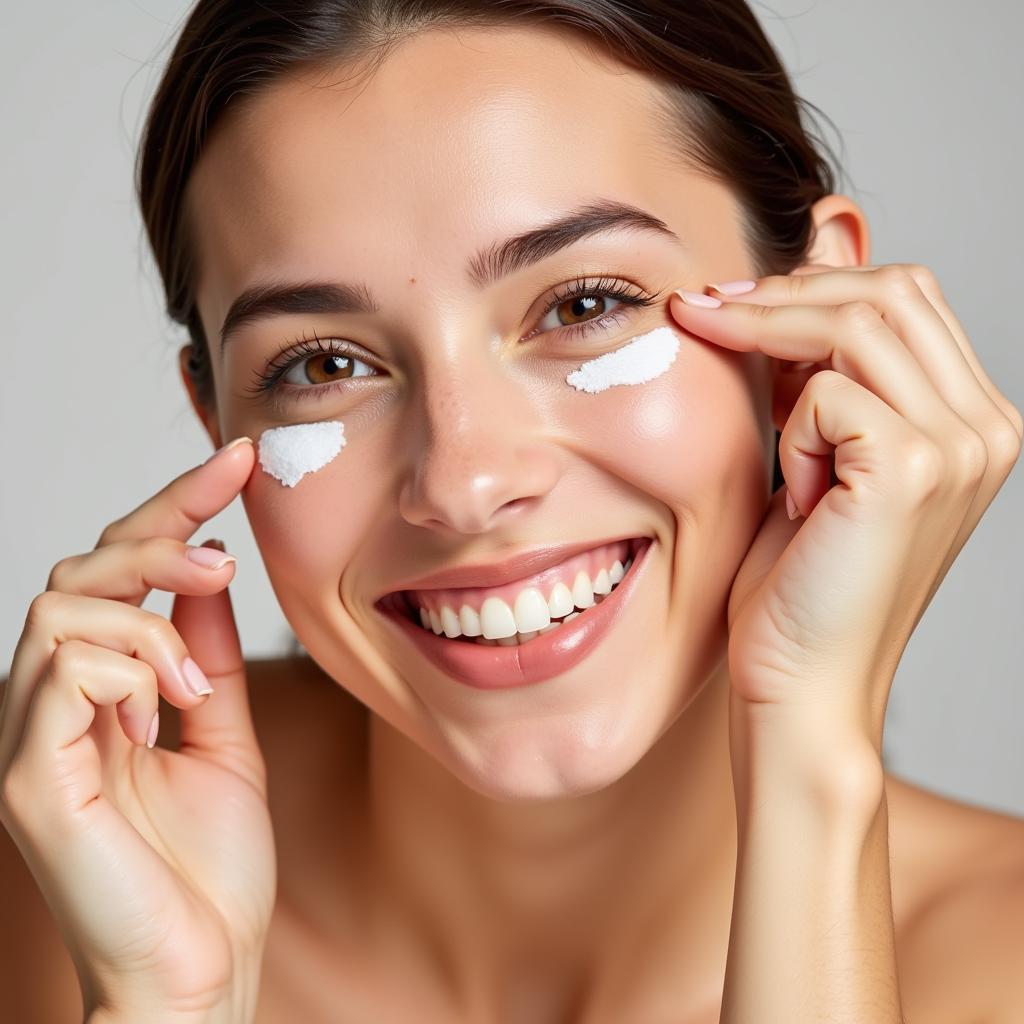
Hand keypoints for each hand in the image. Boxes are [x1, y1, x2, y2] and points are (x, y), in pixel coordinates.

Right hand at [0, 437, 273, 1019]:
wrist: (204, 966)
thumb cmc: (210, 863)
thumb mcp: (223, 733)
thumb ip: (205, 655)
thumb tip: (208, 576)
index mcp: (105, 689)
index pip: (126, 570)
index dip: (178, 504)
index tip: (242, 458)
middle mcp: (58, 702)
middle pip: (84, 567)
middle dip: (159, 541)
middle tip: (224, 562)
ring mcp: (34, 738)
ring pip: (62, 605)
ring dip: (146, 616)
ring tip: (194, 678)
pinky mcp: (27, 777)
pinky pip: (57, 670)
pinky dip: (126, 666)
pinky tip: (167, 706)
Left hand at [670, 264, 1021, 748]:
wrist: (799, 683)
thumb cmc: (798, 583)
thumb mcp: (817, 461)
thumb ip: (823, 384)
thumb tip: (782, 303)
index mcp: (972, 422)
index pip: (906, 297)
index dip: (813, 286)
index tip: (729, 305)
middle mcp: (986, 428)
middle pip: (891, 289)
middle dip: (783, 293)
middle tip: (704, 313)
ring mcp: (960, 446)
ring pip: (854, 321)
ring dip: (768, 341)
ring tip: (736, 393)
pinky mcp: (911, 469)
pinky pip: (824, 392)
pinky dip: (787, 428)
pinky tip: (792, 491)